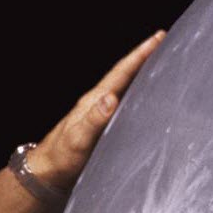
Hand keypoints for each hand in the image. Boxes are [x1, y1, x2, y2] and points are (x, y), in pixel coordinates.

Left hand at [20, 31, 164, 190]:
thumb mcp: (78, 138)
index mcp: (94, 101)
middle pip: (126, 75)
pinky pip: (127, 104)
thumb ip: (94, 119)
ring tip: (162, 63)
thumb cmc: (62, 157)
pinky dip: (140, 95)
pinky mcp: (105, 127)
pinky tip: (148, 98)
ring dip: (143, 74)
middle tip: (164, 41)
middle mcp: (100, 103)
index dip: (140, 55)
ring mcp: (102, 114)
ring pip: (127, 88)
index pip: (121, 73)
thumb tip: (111, 97)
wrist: (48, 174)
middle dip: (145, 57)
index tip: (157, 38)